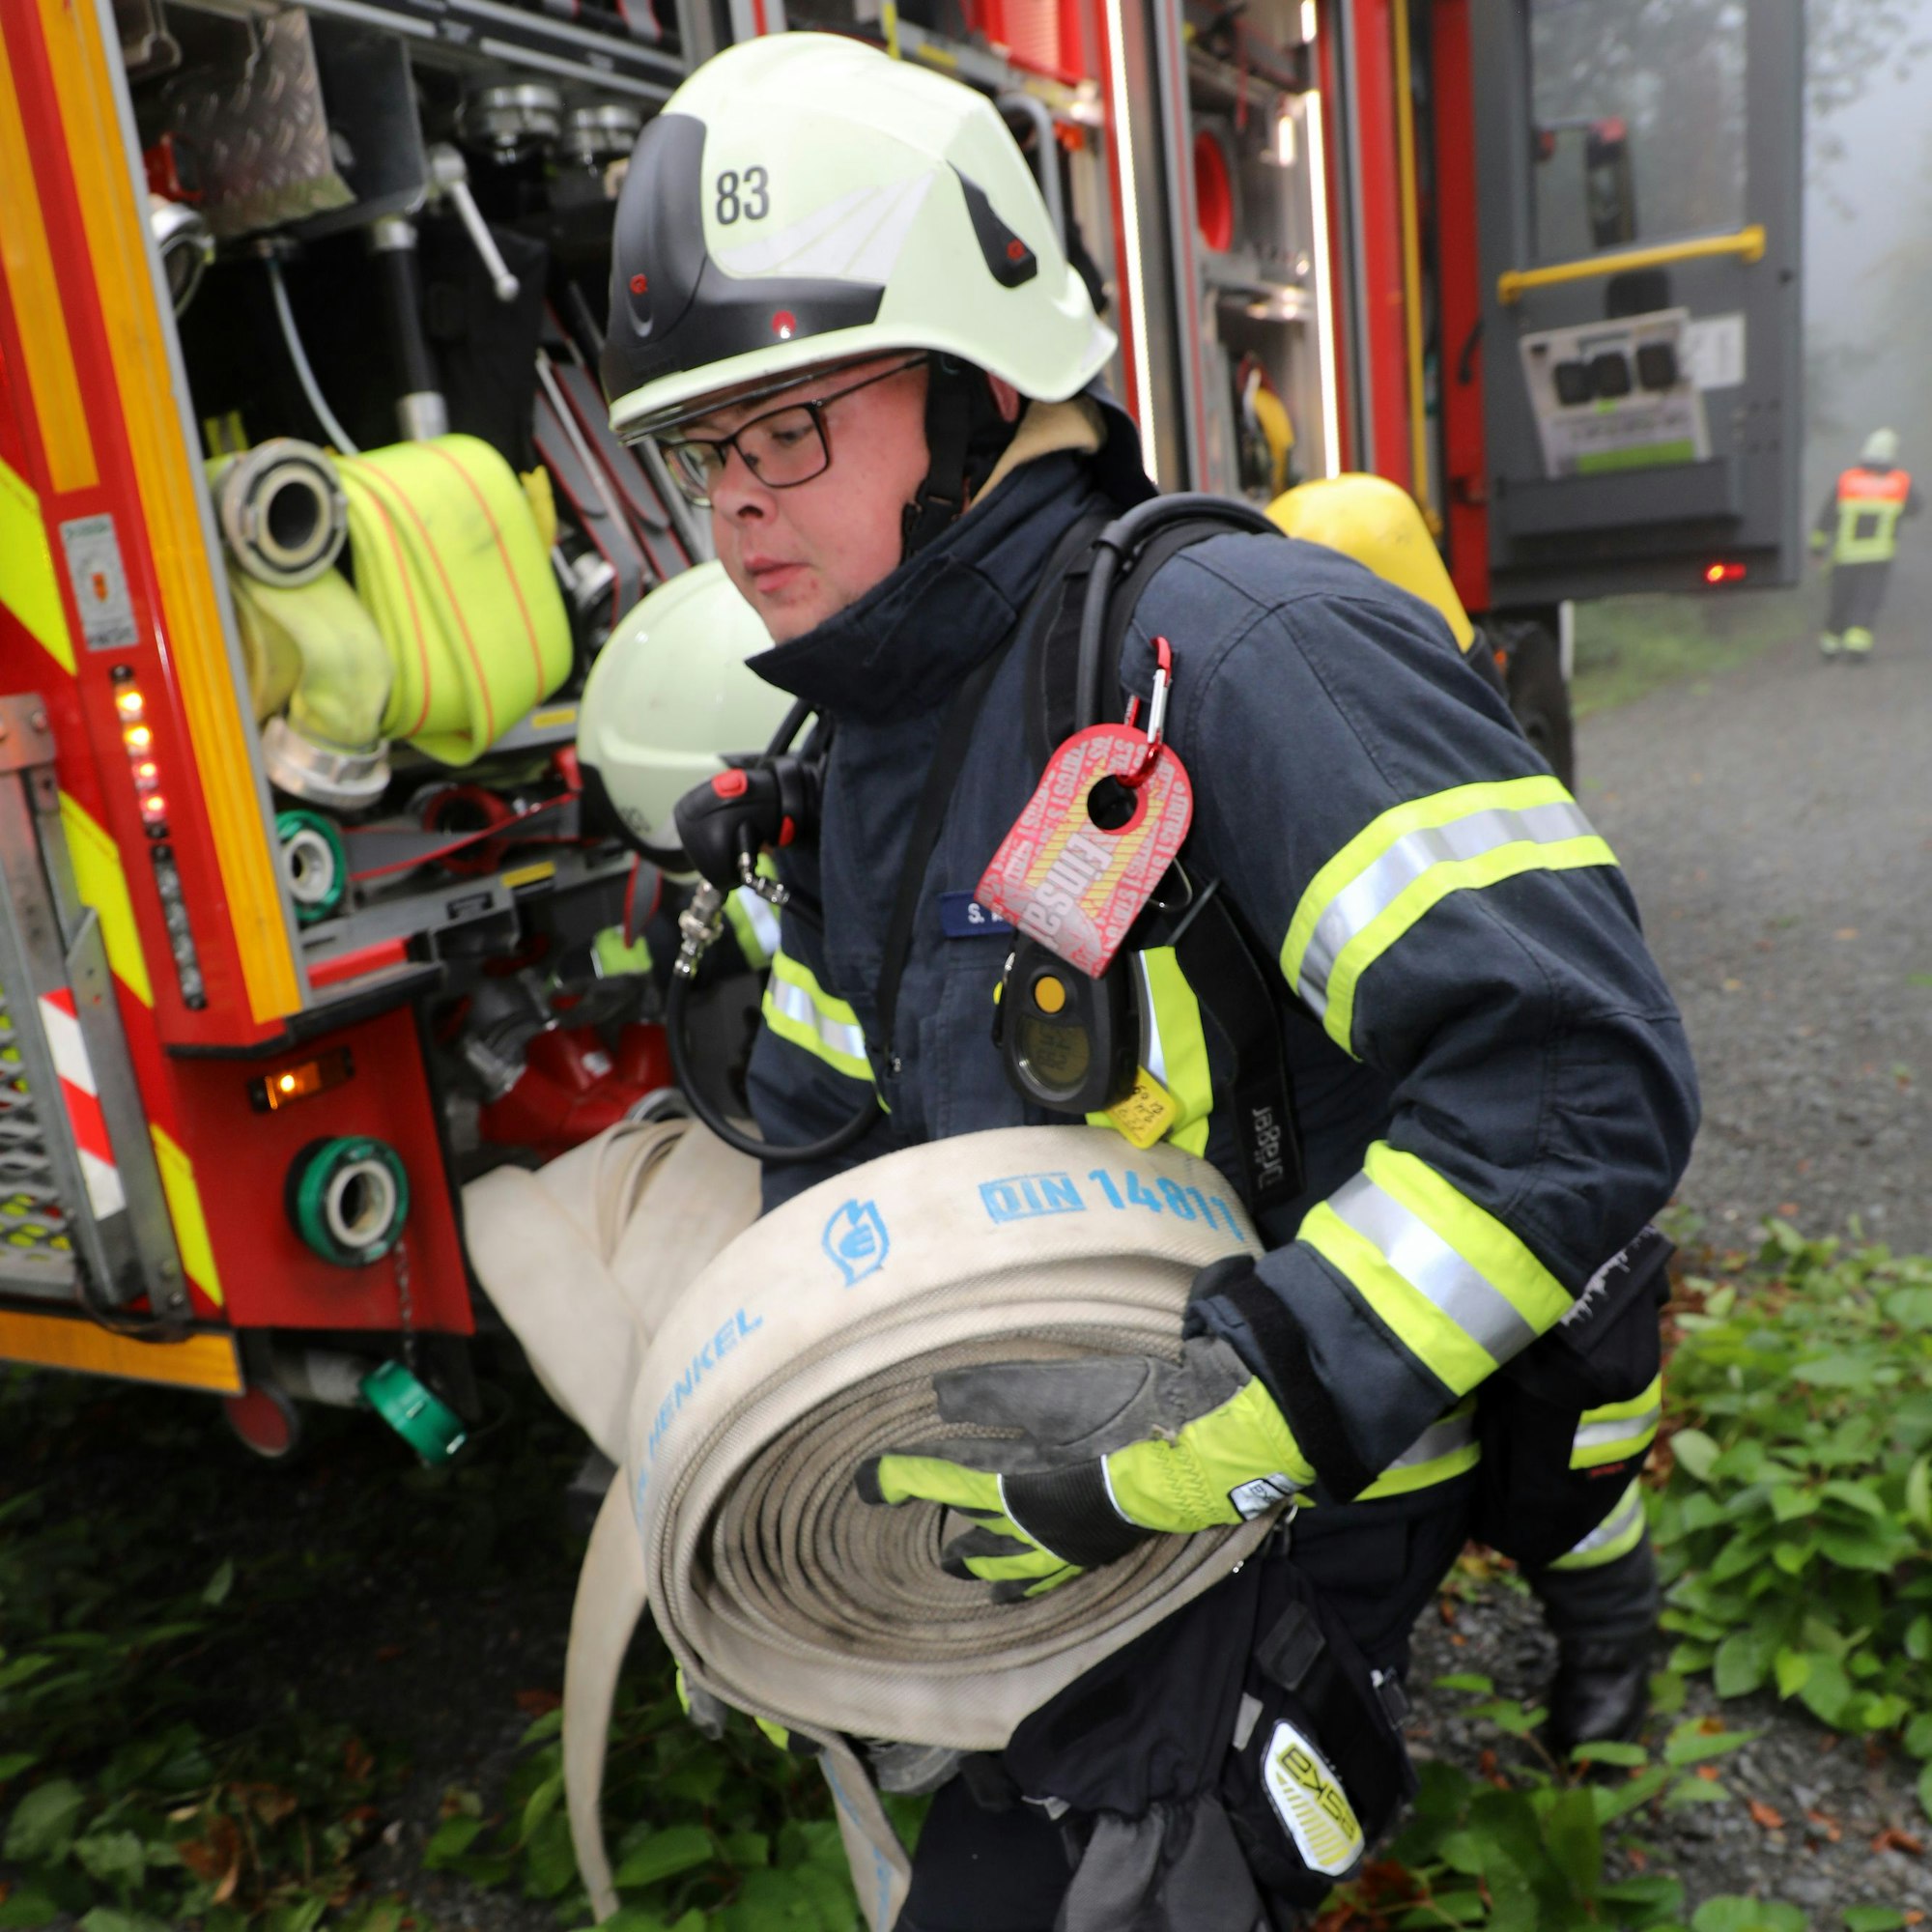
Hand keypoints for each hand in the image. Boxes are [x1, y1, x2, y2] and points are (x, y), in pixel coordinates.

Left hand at [854, 1339, 1311, 1600]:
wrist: (1202, 1449)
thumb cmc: (1126, 1415)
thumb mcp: (1054, 1390)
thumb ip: (991, 1395)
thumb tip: (936, 1397)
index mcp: (1013, 1488)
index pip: (939, 1481)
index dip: (899, 1478)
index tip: (867, 1478)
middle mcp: (1035, 1528)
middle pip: (973, 1537)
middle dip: (943, 1531)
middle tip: (919, 1528)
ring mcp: (1072, 1545)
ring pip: (1012, 1569)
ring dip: (983, 1566)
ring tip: (963, 1570)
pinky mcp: (1105, 1548)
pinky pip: (1052, 1575)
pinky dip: (1029, 1581)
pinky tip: (1029, 1582)